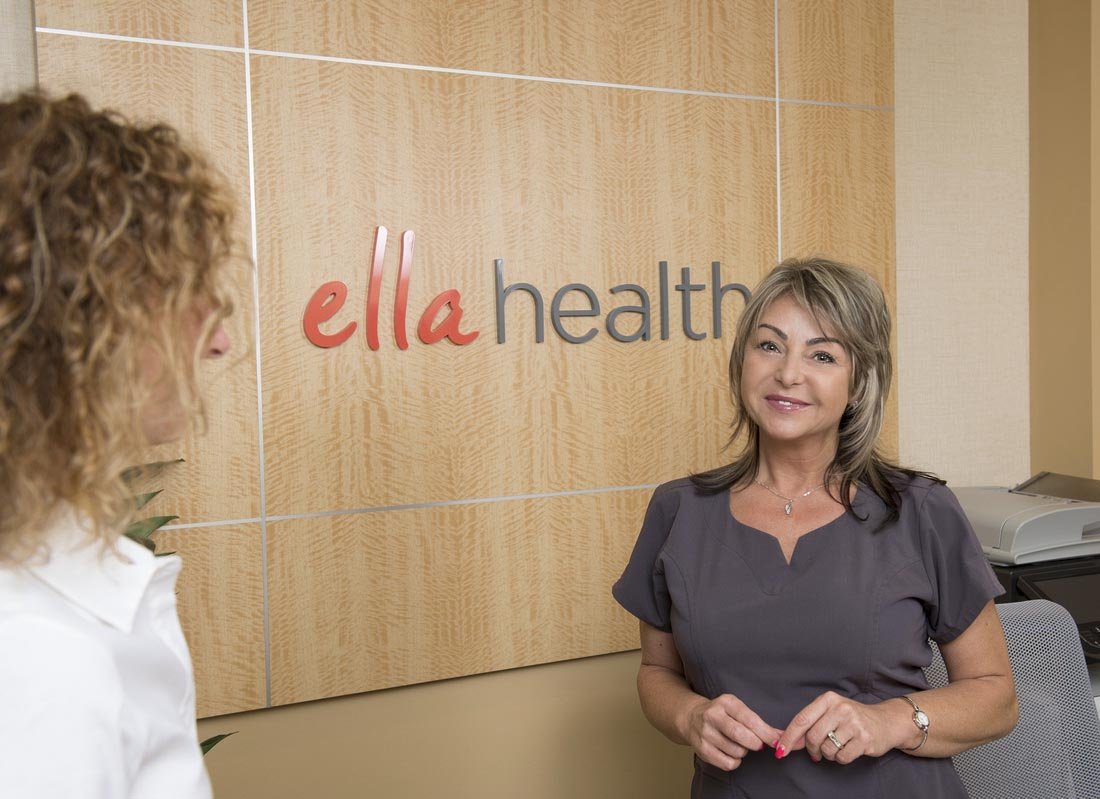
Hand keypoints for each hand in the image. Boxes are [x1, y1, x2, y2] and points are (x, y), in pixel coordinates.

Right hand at [682, 694, 783, 771]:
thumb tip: (781, 737)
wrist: (691, 716)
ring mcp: (705, 733)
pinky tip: (730, 752)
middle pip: (741, 736)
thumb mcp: (737, 709)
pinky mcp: (702, 749)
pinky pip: (727, 763)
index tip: (776, 741)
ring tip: (738, 744)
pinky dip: (734, 761)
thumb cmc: (721, 713)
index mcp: (726, 702)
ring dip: (743, 752)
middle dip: (755, 743)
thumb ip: (759, 722)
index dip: (766, 733)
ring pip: (736, 751)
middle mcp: (713, 715)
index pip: (750, 719)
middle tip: (758, 744)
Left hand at [776, 692, 906, 764]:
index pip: (802, 720)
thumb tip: (785, 742)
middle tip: (817, 752)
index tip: (780, 750)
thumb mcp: (830, 714)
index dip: (788, 737)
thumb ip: (809, 725)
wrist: (886, 721)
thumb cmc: (852, 718)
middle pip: (812, 737)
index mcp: (828, 699)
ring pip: (827, 749)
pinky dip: (841, 759)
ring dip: (828, 754)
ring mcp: (854, 723)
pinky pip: (842, 757)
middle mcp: (840, 708)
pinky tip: (848, 750)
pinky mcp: (865, 739)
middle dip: (812, 749)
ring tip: (838, 746)